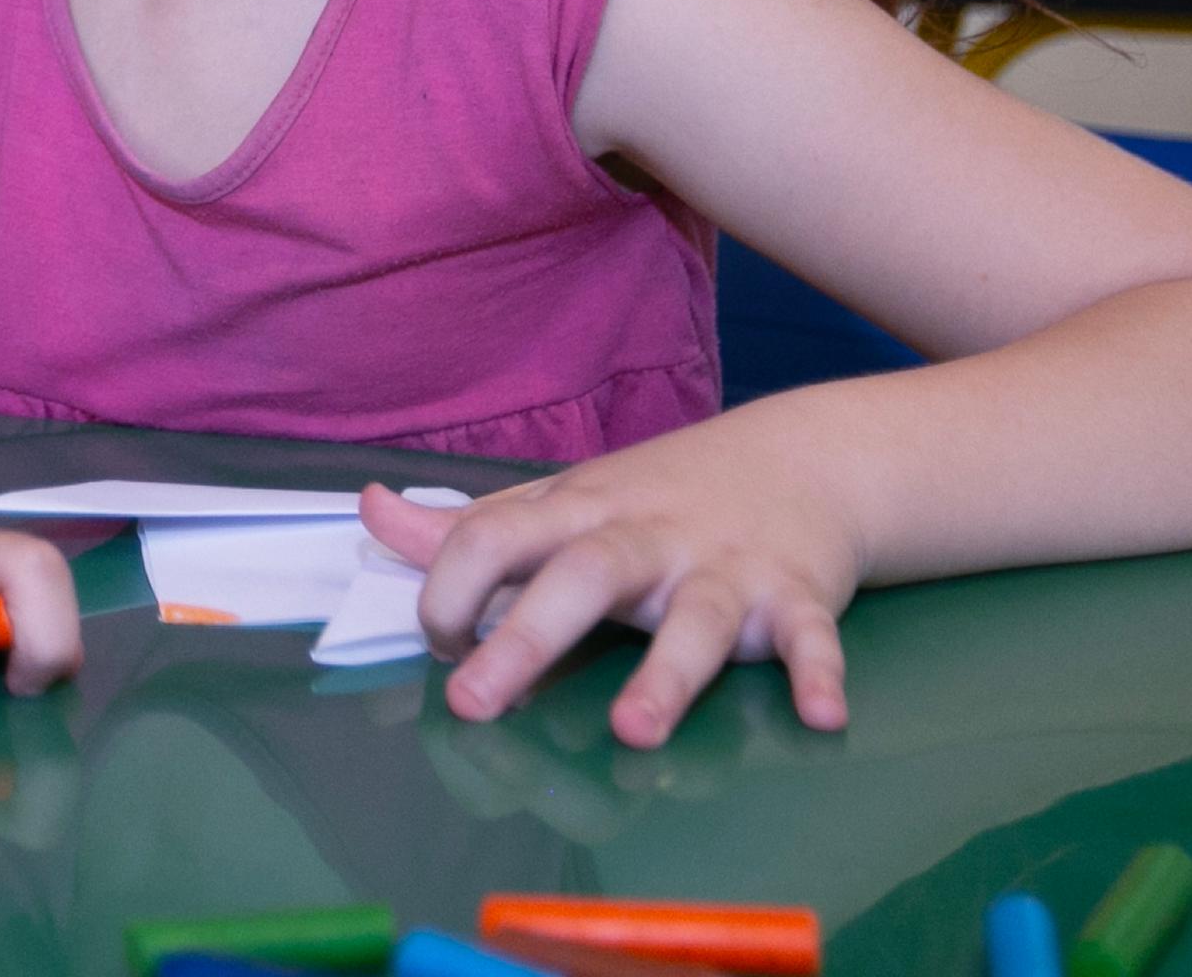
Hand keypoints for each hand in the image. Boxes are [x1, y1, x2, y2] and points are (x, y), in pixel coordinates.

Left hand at [360, 420, 861, 749]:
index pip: (498, 534)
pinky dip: (819, 672)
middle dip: (526, 636)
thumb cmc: (655, 499)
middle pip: (583, 577)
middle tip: (473, 703)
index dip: (453, 584)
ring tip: (631, 731)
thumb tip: (368, 509)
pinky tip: (823, 716)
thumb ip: (467, 526)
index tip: (436, 642)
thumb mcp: (559, 503)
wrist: (800, 459)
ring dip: (666, 675)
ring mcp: (723, 567)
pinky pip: (808, 636)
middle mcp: (646, 538)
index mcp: (578, 514)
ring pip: (693, 618)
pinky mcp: (796, 596)